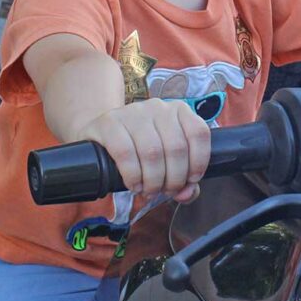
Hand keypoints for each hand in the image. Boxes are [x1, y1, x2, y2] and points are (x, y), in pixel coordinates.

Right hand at [71, 98, 210, 202]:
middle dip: (173, 179)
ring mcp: (132, 111)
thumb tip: (187, 194)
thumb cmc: (141, 151)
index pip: (198, 133)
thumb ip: (185, 180)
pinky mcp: (109, 122)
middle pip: (176, 147)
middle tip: (165, 191)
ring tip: (148, 191)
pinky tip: (133, 184)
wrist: (102, 138)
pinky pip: (125, 153)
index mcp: (178, 111)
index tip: (189, 181)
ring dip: (153, 181)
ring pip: (152, 152)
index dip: (198, 162)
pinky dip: (132, 176)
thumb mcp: (167, 162)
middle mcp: (158, 107)